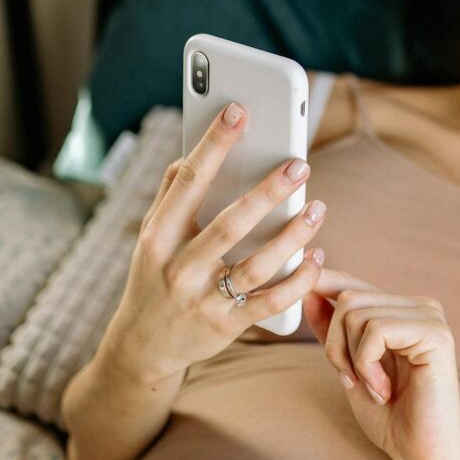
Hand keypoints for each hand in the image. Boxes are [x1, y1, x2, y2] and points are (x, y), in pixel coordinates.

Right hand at [100, 102, 327, 383]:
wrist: (141, 349)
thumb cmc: (154, 280)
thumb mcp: (151, 239)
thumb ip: (169, 196)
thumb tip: (189, 155)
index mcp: (158, 235)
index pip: (189, 180)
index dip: (215, 143)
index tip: (239, 110)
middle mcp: (179, 267)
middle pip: (230, 223)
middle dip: (268, 191)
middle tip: (299, 164)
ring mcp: (203, 299)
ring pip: (258, 264)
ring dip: (294, 235)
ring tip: (318, 208)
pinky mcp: (227, 326)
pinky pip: (272, 302)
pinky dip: (298, 280)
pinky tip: (317, 257)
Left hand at [302, 269, 459, 459]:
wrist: (426, 453)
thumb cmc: (393, 417)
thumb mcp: (350, 368)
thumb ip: (333, 331)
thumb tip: (308, 291)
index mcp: (402, 311)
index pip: (352, 282)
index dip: (321, 285)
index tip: (301, 294)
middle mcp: (420, 307)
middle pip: (348, 297)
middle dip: (334, 343)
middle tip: (351, 380)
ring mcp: (430, 317)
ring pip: (356, 312)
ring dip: (351, 358)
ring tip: (373, 388)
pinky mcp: (435, 335)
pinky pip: (376, 331)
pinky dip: (367, 364)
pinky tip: (384, 390)